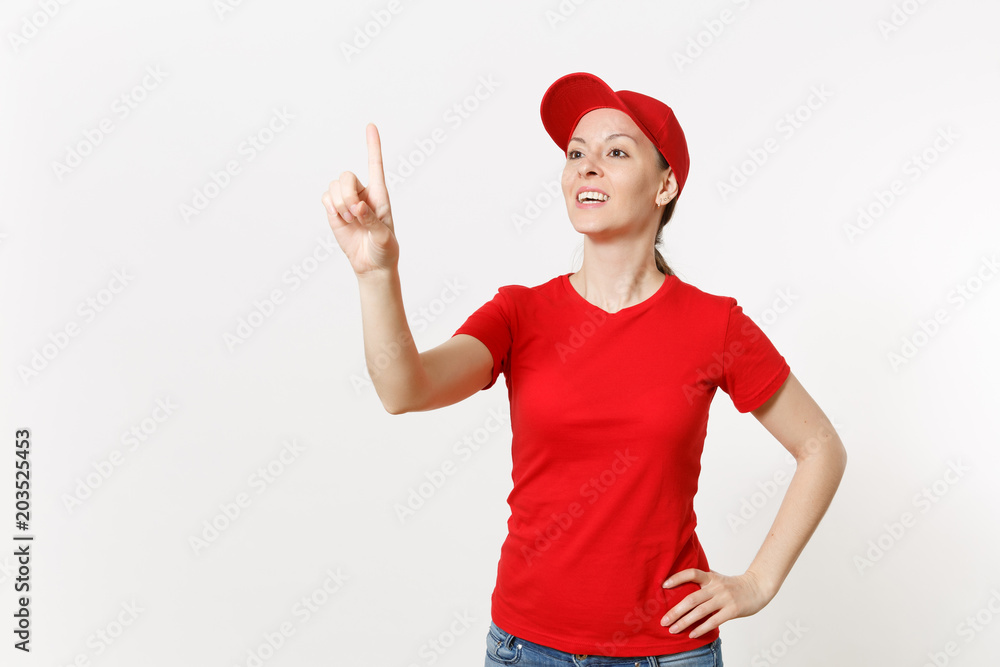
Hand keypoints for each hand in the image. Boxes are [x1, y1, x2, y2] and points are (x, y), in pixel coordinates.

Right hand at [321, 123, 398, 275]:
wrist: (371, 265)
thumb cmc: (384, 249)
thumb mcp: (384, 237)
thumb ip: (372, 220)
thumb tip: (357, 206)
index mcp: (380, 195)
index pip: (375, 165)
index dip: (373, 146)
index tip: (370, 126)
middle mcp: (362, 193)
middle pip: (346, 176)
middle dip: (346, 195)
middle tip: (355, 215)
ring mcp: (346, 201)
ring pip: (333, 186)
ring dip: (338, 204)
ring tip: (350, 221)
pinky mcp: (334, 210)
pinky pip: (325, 198)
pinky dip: (330, 208)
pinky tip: (339, 220)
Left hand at [660, 569, 773, 638]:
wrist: (757, 588)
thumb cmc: (733, 585)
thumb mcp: (717, 577)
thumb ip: (703, 579)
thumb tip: (681, 580)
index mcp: (711, 577)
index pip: (692, 573)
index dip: (677, 578)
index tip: (663, 585)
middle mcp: (716, 587)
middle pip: (692, 598)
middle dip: (675, 611)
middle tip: (663, 621)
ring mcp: (724, 598)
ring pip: (700, 611)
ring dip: (684, 622)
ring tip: (672, 629)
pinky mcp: (732, 610)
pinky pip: (713, 621)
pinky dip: (701, 628)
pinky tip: (691, 634)